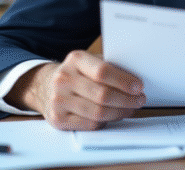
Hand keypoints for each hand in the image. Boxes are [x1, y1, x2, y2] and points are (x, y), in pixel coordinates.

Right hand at [7, 50, 145, 130]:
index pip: (103, 71)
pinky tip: (114, 115)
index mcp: (76, 59)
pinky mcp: (58, 119)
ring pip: (98, 112)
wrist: (45, 86)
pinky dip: (106, 121)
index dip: (124, 81)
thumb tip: (136, 80)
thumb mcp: (90, 61)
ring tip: (130, 108)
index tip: (139, 86)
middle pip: (102, 95)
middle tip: (139, 100)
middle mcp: (64, 79)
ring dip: (120, 112)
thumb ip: (110, 67)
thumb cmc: (77, 73)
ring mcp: (59, 100)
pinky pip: (89, 124)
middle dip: (126, 99)